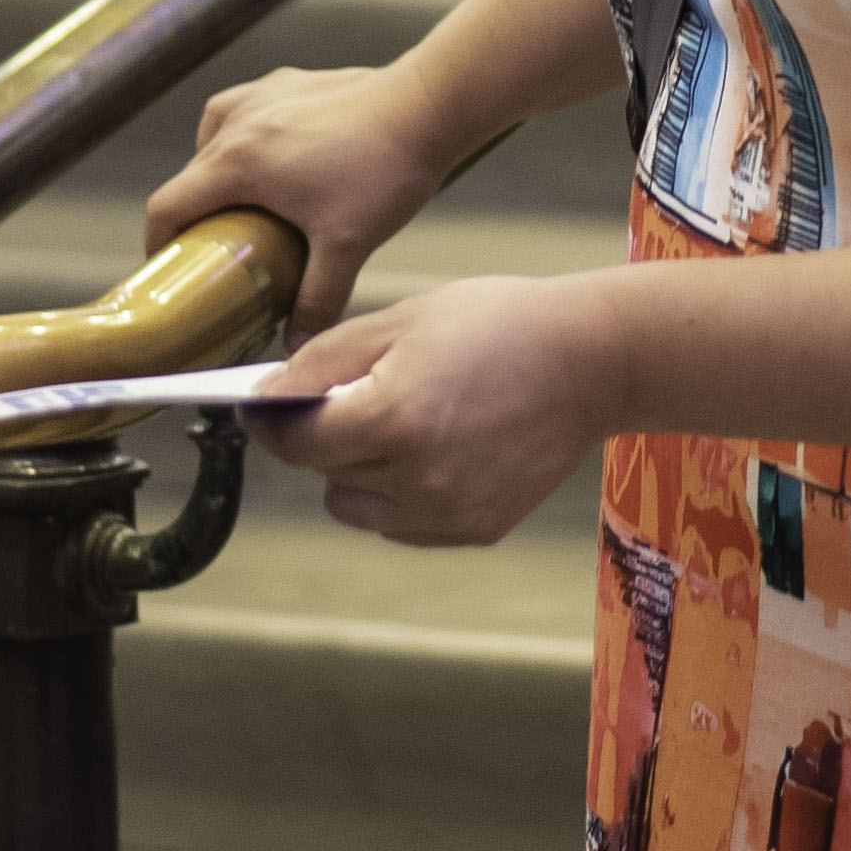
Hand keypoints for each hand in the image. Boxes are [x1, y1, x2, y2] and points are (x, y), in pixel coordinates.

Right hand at [144, 64, 468, 337]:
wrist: (426, 107)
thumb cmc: (385, 169)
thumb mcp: (346, 246)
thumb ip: (317, 300)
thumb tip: (297, 342)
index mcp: (237, 162)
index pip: (166, 206)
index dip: (158, 243)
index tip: (169, 267)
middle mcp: (238, 122)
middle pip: (189, 176)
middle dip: (195, 215)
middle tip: (218, 251)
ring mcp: (262, 95)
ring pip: (214, 138)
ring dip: (217, 172)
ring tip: (247, 204)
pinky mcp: (289, 82)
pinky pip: (246, 111)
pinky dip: (247, 138)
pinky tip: (277, 159)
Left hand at [263, 277, 628, 546]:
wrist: (591, 361)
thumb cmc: (499, 324)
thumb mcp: (402, 320)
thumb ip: (325, 361)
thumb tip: (268, 395)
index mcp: (394, 420)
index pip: (296, 445)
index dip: (269, 424)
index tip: (260, 407)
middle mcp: (418, 479)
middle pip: (326, 474)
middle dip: (325, 436)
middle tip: (357, 395)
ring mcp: (448, 512)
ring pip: (359, 507)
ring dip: (360, 471)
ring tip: (402, 422)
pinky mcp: (475, 529)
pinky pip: (404, 523)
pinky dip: (402, 493)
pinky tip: (437, 447)